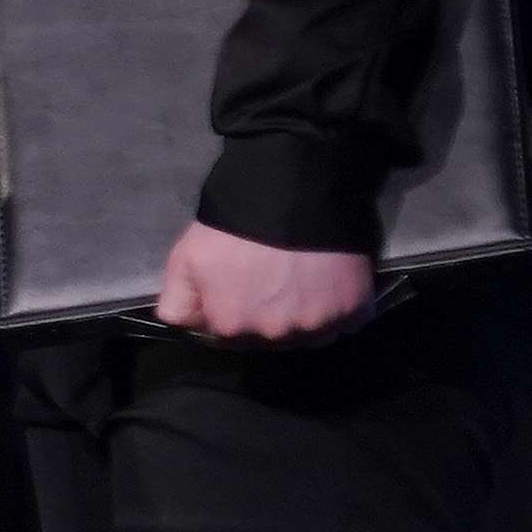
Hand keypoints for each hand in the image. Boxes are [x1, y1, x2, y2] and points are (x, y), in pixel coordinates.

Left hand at [157, 222, 377, 344]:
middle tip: (273, 279)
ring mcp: (317, 326)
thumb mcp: (186, 259)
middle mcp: (275, 335)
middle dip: (268, 316)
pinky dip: (341, 310)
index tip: (241, 287)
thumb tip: (188, 328)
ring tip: (303, 281)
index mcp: (232, 327)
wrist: (295, 193)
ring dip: (305, 316)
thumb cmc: (234, 227)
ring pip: (309, 333)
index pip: (230, 336)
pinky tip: (330, 285)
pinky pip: (347, 323)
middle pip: (271, 337)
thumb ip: (177, 303)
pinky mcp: (354, 312)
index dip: (234, 311)